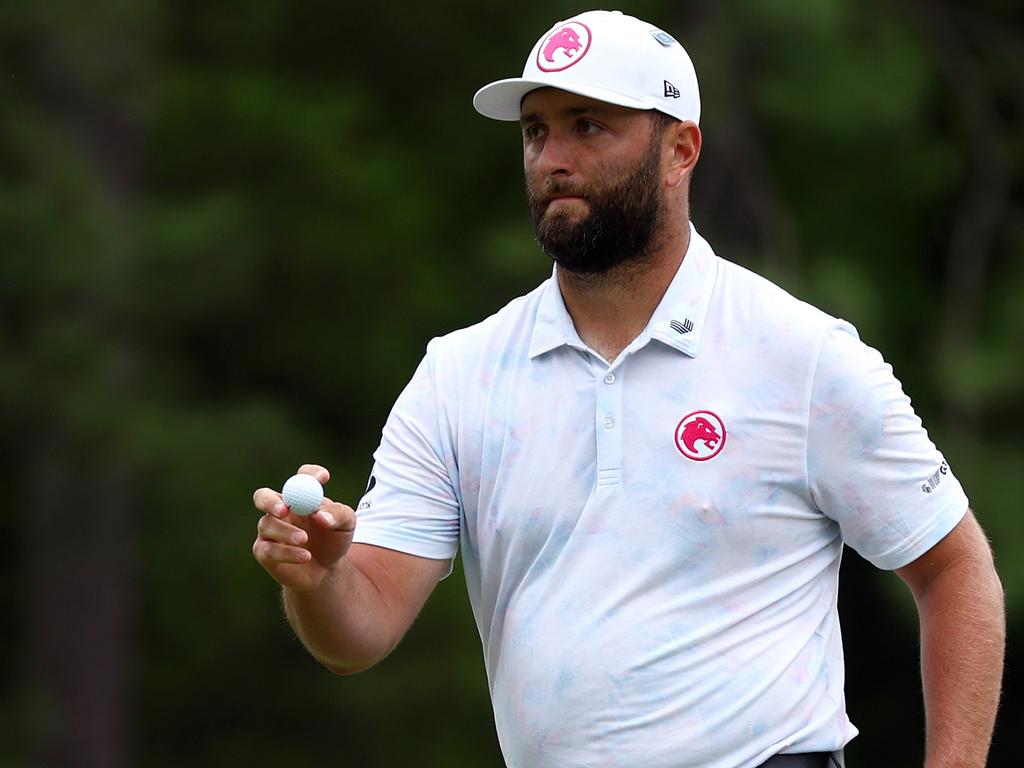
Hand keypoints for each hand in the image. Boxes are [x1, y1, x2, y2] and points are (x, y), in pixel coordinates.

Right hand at [252, 464, 356, 591]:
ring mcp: (269, 530)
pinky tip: (305, 556)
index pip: (302, 477)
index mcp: (302, 496)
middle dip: (270, 501)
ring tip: (305, 540)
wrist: (327, 571)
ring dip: (286, 532)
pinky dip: (288, 552)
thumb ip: (338, 514)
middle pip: (262, 496)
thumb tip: (320, 514)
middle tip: (284, 509)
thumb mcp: (346, 525)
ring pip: (266, 524)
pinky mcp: (263, 551)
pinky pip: (268, 549)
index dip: (311, 473)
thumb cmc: (334, 541)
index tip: (324, 478)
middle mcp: (281, 509)